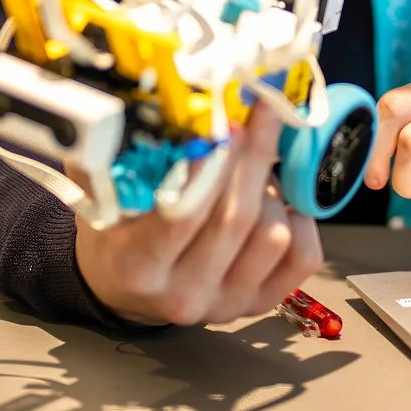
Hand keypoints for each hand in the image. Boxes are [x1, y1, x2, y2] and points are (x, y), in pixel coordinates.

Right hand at [71, 101, 322, 325]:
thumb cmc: (118, 226)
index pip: (182, 214)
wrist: (126, 284)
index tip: (227, 121)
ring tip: (253, 167)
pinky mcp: (261, 303)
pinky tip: (277, 199)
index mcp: (138, 266)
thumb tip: (158, 105)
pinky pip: (303, 255)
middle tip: (259, 114)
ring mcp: (226, 304)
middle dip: (253, 157)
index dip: (212, 164)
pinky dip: (299, 218)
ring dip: (271, 190)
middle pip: (236, 219)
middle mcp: (183, 294)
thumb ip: (122, 155)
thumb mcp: (106, 192)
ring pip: (274, 235)